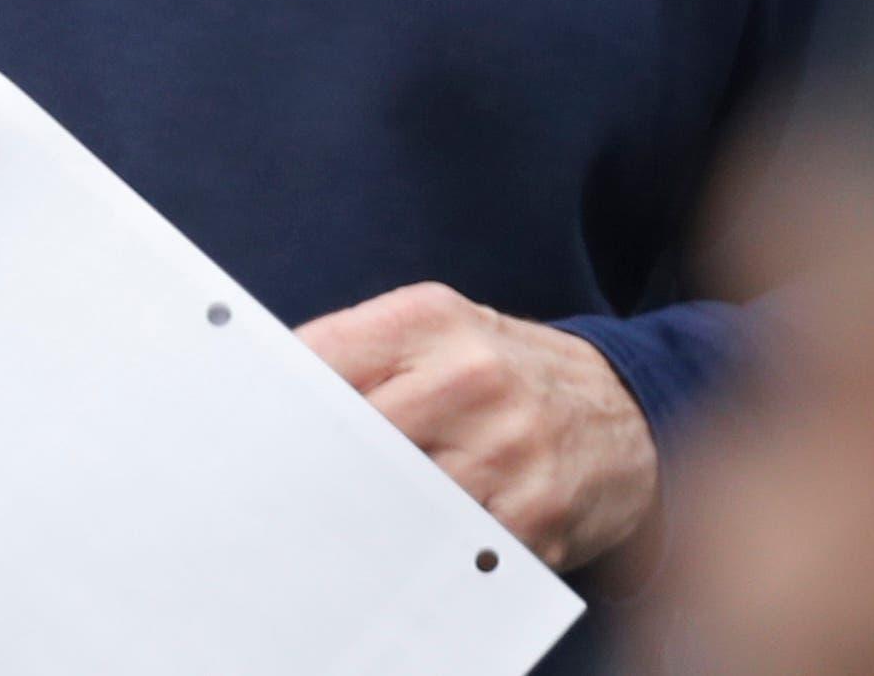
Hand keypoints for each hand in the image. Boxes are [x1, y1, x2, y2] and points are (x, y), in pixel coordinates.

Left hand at [298, 282, 659, 572]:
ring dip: (356, 519)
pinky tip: (401, 549)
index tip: (248, 434)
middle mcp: (470, 377)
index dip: (278, 403)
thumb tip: (267, 390)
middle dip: (311, 469)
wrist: (626, 413)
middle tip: (276, 495)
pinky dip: (415, 555)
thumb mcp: (440, 328)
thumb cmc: (508, 372)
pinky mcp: (530, 519)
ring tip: (334, 525)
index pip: (322, 360)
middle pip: (350, 437)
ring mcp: (504, 450)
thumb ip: (358, 350)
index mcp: (431, 318)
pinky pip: (446, 549)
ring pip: (391, 501)